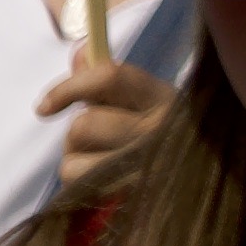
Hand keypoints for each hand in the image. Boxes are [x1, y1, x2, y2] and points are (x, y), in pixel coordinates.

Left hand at [42, 42, 167, 203]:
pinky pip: (77, 185)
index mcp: (163, 98)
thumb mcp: (146, 101)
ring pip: (73, 159)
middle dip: (77, 132)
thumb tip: (82, 50)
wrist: (200, 184)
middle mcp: (157, 130)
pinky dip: (79, 182)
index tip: (44, 106)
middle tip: (95, 138)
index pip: (109, 77)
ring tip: (98, 159)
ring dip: (76, 159)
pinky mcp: (127, 195)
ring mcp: (142, 167)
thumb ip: (110, 77)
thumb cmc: (163, 135)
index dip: (68, 87)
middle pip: (83, 124)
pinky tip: (100, 180)